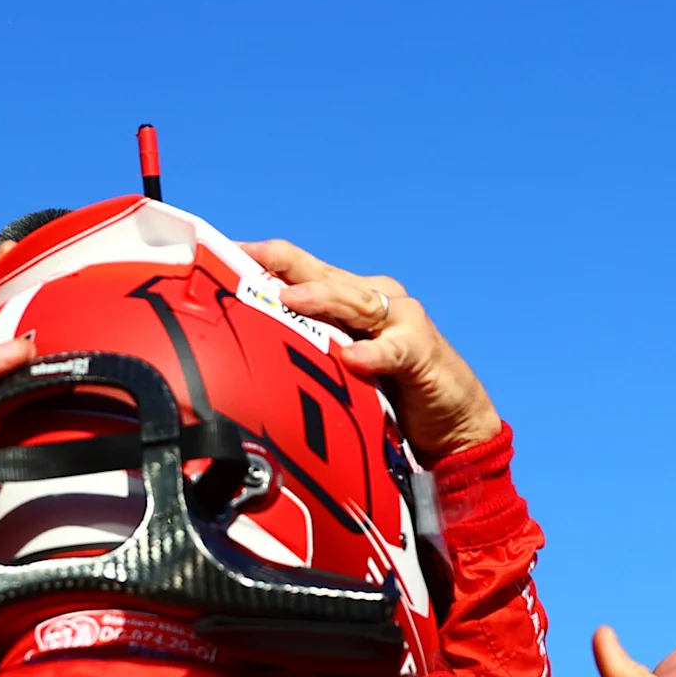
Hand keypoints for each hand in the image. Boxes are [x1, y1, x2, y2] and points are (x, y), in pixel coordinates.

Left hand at [241, 241, 499, 465]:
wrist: (451, 424)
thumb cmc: (388, 394)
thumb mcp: (338, 369)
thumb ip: (306, 353)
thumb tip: (244, 355)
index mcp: (348, 300)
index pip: (302, 271)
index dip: (265, 260)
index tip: (224, 252)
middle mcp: (373, 300)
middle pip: (324, 276)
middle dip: (285, 265)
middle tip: (249, 257)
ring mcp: (401, 322)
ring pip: (356, 303)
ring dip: (322, 300)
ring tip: (290, 299)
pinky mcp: (422, 353)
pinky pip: (395, 351)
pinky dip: (374, 354)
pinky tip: (354, 358)